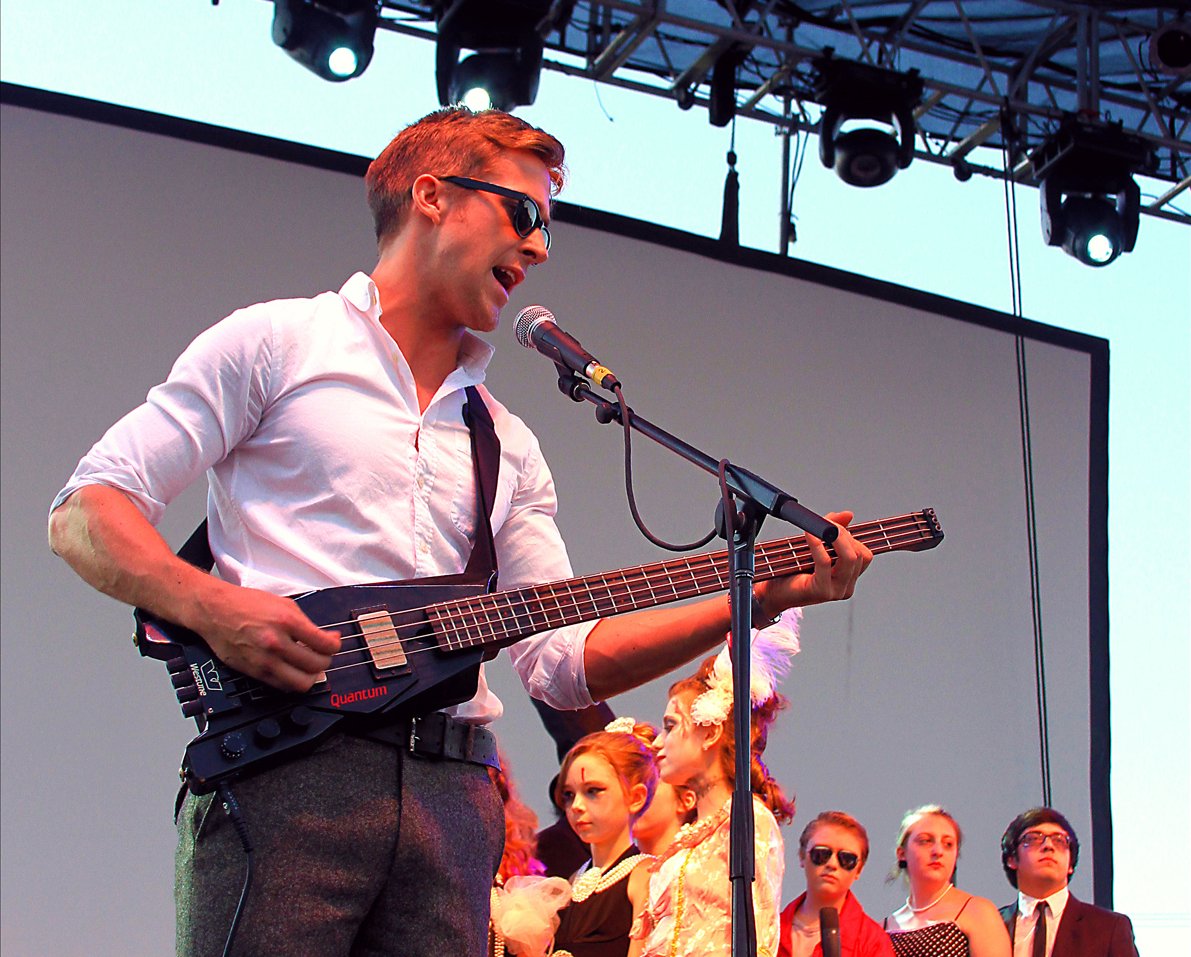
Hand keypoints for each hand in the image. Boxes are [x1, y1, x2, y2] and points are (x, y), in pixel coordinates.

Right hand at [193, 580, 340, 691]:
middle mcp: (276, 643)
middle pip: (317, 666)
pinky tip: (293, 670)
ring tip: (309, 667)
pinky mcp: (254, 672)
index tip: (334, 643)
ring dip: (311, 676)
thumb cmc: (245, 604)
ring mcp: (264, 660)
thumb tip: (327, 637)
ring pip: (301, 683)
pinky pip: (282, 686)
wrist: (214, 610)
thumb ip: (306, 623)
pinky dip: (292, 681)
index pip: (324, 645)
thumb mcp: (283, 604)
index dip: (335, 645)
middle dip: (325, 661)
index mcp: (287, 622)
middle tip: (323, 655)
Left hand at [756, 510, 872, 611]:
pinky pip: (825, 562)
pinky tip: (810, 534)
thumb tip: (848, 515)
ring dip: (835, 537)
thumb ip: (833, 530)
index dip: (852, 537)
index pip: (864, 555)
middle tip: (826, 523)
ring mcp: (836, 591)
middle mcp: (846, 587)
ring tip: (819, 528)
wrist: (772, 591)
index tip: (835, 525)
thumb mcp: (816, 546)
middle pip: (858, 554)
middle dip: (843, 533)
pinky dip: (818, 544)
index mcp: (848, 578)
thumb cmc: (791, 571)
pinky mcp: (822, 591)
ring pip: (848, 558)